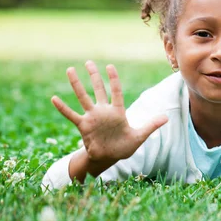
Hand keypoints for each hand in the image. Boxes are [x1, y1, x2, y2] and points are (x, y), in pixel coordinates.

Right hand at [51, 61, 167, 163]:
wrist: (109, 158)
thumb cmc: (124, 146)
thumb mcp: (139, 136)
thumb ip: (151, 126)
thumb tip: (166, 118)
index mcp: (117, 112)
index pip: (116, 91)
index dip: (113, 79)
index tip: (109, 66)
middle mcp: (103, 111)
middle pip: (98, 90)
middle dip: (94, 76)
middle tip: (88, 62)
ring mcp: (92, 118)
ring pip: (83, 98)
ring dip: (77, 85)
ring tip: (70, 70)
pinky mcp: (83, 126)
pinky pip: (71, 115)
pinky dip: (63, 108)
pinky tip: (54, 98)